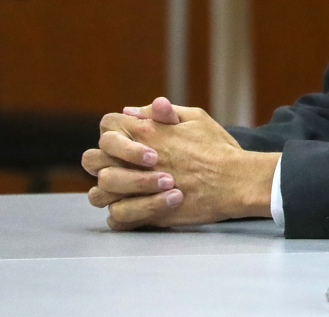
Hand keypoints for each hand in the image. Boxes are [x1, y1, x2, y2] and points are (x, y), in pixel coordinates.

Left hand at [82, 97, 279, 230]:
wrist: (236, 181)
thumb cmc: (219, 149)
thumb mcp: (195, 118)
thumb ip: (163, 113)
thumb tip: (132, 110)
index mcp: (147, 132)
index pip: (107, 125)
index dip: (112, 131)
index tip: (127, 140)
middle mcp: (137, 160)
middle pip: (92, 159)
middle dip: (101, 162)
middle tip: (119, 168)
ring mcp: (140, 189)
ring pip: (99, 192)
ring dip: (108, 192)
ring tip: (125, 192)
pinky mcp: (148, 214)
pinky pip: (116, 218)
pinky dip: (120, 216)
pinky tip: (132, 210)